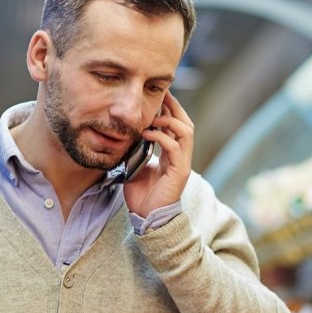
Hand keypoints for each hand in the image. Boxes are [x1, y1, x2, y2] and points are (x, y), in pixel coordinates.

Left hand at [123, 91, 193, 217]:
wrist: (146, 217)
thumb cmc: (142, 195)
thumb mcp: (135, 165)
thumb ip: (136, 150)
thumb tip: (125, 133)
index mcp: (172, 154)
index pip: (176, 124)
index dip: (169, 108)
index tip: (157, 95)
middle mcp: (181, 156)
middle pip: (186, 122)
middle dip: (174, 107)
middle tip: (160, 95)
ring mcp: (182, 163)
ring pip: (186, 131)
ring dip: (169, 120)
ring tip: (153, 117)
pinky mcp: (180, 172)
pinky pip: (175, 147)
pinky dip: (162, 137)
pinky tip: (147, 134)